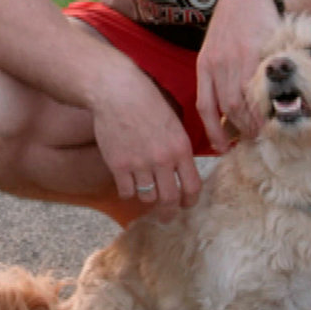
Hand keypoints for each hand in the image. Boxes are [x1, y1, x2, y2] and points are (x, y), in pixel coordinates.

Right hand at [90, 62, 201, 210]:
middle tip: (167, 217)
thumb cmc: (147, 102)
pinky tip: (127, 184)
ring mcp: (140, 164)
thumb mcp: (174, 123)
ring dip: (147, 199)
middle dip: (170, 212)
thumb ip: (179, 148)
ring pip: (148, 197)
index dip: (190, 201)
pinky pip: (126, 191)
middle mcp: (163, 160)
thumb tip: (184, 171)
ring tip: (145, 194)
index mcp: (181, 149)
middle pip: (170, 199)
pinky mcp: (118, 165)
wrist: (118, 92)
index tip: (186, 205)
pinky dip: (128, 191)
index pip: (192, 186)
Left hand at [194, 0, 281, 152]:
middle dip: (238, 130)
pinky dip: (262, 106)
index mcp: (204, 66)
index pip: (204, 107)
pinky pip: (255, 88)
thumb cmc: (237, 25)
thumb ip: (222, 74)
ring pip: (239, 102)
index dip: (212, 131)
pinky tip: (271, 113)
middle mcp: (215, 65)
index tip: (222, 147)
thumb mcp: (220, 49)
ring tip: (265, 130)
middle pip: (224, 109)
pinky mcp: (251, 54)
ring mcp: (232, 60)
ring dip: (253, 121)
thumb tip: (232, 108)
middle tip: (253, 140)